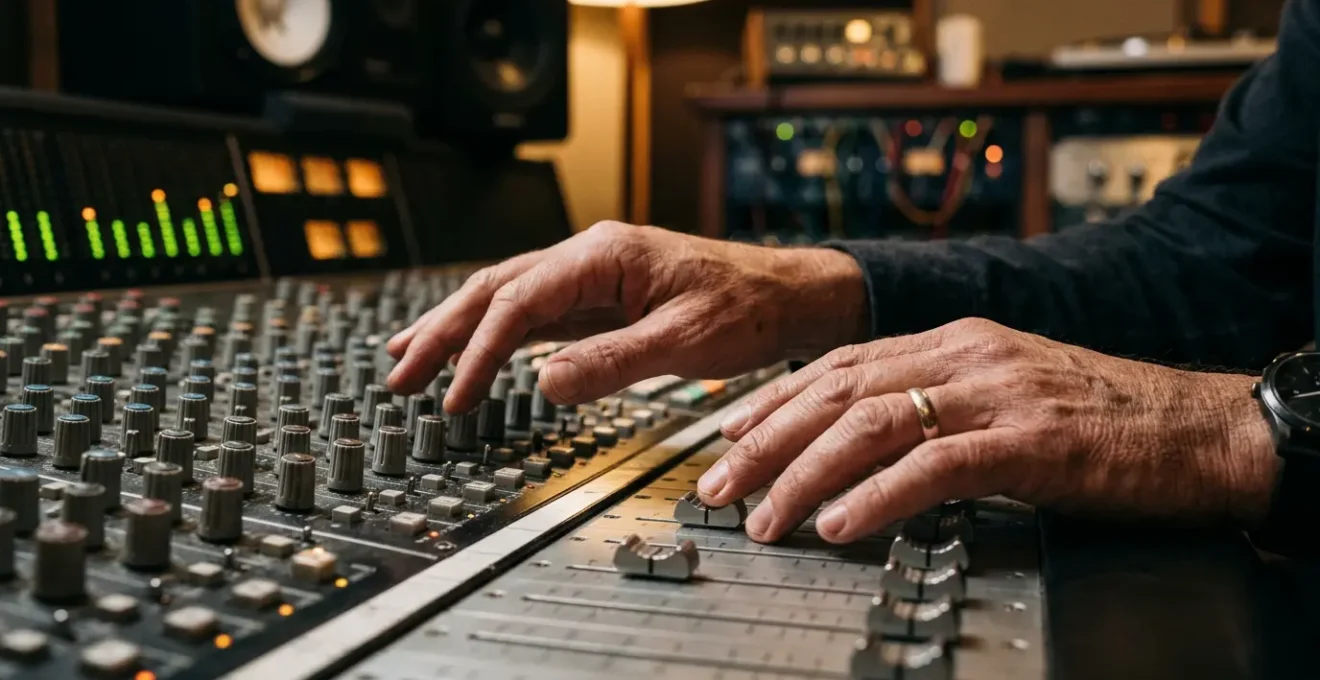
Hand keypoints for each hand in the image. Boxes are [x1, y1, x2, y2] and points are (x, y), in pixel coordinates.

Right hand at [386, 222, 867, 412]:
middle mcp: (589, 256)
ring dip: (456, 328)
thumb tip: (543, 384)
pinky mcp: (601, 295)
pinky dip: (495, 332)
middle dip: (441, 331)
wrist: (789, 294)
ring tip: (407, 357)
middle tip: (397, 373)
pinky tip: (470, 349)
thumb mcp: (686, 341)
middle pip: (494, 288)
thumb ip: (613, 362)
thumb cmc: (749, 309)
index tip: (455, 396)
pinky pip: (534, 311)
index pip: (518, 300)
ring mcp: (592, 274)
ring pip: (506, 295)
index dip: (478, 351)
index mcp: (605, 255)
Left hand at [697, 318, 1278, 543]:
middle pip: (837, 389)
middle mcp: (966, 356)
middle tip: (719, 485)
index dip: (774, 398)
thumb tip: (862, 443)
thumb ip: (936, 404)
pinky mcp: (1029, 441)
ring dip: (804, 472)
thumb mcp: (1003, 393)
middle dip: (766, 439)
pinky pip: (934, 465)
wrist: (1198, 426)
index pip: (840, 363)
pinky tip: (840, 522)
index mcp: (955, 341)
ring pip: (871, 423)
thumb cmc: (1102, 419)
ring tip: (765, 516)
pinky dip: (877, 495)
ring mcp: (996, 394)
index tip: (728, 433)